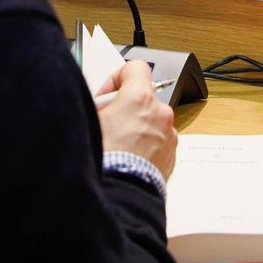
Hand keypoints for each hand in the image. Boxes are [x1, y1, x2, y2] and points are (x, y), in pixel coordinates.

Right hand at [95, 60, 176, 178]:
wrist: (121, 194)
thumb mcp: (90, 122)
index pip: (135, 68)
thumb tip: (92, 104)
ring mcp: (169, 134)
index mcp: (140, 98)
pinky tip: (128, 156)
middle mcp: (160, 112)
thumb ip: (94, 105)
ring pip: (151, 120)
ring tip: (117, 144)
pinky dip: (145, 145)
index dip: (118, 78)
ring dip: (136, 127)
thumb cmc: (106, 160)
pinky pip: (158, 141)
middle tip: (108, 123)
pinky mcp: (172, 154)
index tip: (108, 95)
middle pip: (143, 97)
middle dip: (125, 106)